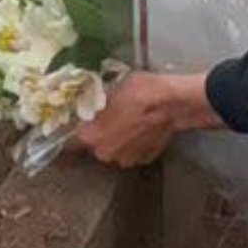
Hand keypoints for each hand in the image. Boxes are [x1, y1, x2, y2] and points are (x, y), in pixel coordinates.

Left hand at [74, 72, 221, 168]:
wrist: (175, 103)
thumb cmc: (141, 91)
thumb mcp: (111, 87)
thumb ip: (95, 103)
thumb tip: (87, 104)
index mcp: (90, 136)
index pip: (72, 137)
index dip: (79, 127)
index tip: (84, 119)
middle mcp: (104, 153)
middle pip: (96, 143)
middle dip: (101, 132)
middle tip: (112, 115)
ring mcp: (126, 159)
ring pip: (116, 148)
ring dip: (119, 138)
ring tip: (131, 121)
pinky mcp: (145, 159)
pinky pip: (134, 151)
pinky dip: (136, 142)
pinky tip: (144, 128)